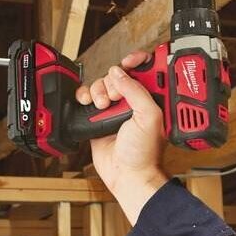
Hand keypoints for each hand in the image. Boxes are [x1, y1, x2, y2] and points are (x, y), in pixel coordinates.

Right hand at [76, 51, 168, 224]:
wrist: (127, 175)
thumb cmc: (144, 152)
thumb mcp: (149, 117)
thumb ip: (136, 91)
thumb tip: (119, 73)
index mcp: (151, 98)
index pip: (144, 69)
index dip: (136, 60)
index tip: (128, 61)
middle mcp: (134, 101)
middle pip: (117, 74)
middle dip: (113, 81)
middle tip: (116, 98)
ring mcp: (115, 109)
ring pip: (101, 84)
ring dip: (98, 90)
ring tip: (103, 106)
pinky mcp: (98, 117)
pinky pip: (88, 97)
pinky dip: (85, 96)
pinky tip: (89, 103)